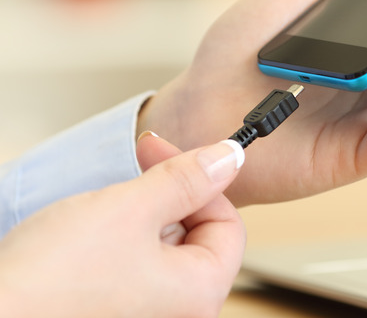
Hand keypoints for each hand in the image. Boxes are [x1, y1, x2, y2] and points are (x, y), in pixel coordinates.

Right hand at [0, 133, 244, 317]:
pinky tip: (89, 235)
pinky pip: (138, 268)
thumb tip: (230, 159)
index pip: (229, 224)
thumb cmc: (50, 277)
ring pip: (165, 249)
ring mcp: (148, 315)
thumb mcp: (130, 209)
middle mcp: (181, 314)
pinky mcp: (118, 312)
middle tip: (134, 170)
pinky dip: (123, 242)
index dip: (199, 180)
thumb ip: (187, 180)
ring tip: (102, 210)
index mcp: (200, 296)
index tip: (162, 151)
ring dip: (141, 217)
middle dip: (168, 197)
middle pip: (198, 237)